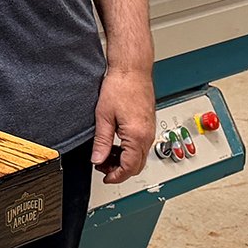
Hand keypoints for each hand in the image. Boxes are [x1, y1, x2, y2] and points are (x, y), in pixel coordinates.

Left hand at [90, 64, 154, 183]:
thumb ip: (101, 141)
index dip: (115, 176)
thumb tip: (97, 159)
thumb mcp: (103, 117)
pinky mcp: (148, 125)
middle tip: (102, 167)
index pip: (129, 167)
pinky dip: (129, 151)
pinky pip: (141, 146)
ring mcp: (150, 130)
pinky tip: (115, 144)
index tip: (105, 177)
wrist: (132, 70)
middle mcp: (147, 135)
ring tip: (105, 154)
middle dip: (119, 171)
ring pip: (140, 156)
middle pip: (137, 165)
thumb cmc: (120, 87)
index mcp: (137, 136)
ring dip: (124, 161)